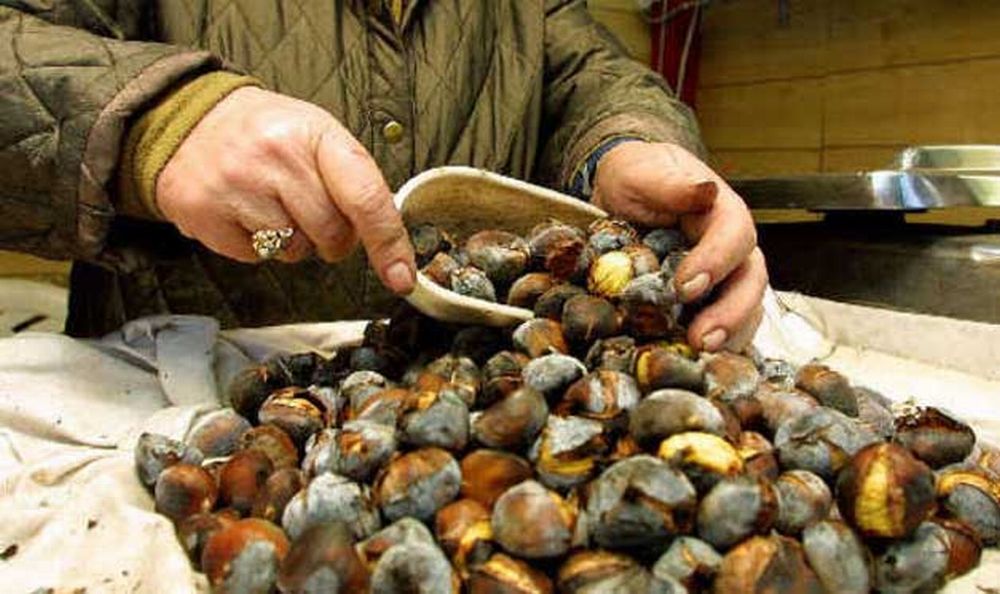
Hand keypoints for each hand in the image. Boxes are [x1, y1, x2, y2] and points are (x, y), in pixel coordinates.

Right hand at [156, 86, 415, 293]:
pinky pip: (255, 257)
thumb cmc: (268, 134)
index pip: (365, 198)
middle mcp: (275, 156)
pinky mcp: (204, 212)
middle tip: (311, 213)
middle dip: (332, 239)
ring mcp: (236, 184)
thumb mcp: (317, 136)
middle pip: (331, 234)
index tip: (401, 277)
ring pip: (294, 251)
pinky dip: (257, 245)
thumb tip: (391, 245)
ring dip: (293, 242)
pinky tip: (245, 212)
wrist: (188, 119)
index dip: (388, 243)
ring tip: (272, 205)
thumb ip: (354, 182)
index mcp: (315, 134)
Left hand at [592, 141, 766, 351]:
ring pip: (746, 310)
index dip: (717, 261)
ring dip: (729, 336)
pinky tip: (695, 363)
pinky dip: (716, 348)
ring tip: (701, 356)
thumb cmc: (634, 179)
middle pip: (751, 280)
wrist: (620, 196)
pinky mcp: (708, 303)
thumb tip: (705, 190)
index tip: (685, 286)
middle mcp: (731, 248)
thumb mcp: (640, 170)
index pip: (735, 234)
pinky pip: (725, 328)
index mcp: (721, 212)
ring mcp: (724, 278)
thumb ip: (668, 183)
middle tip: (702, 339)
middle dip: (732, 312)